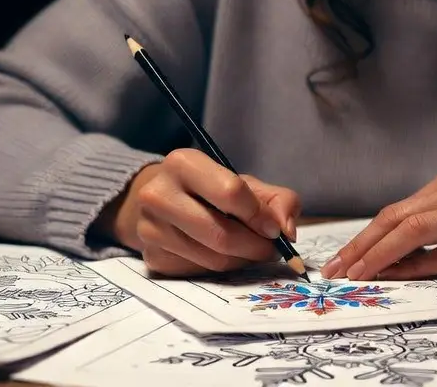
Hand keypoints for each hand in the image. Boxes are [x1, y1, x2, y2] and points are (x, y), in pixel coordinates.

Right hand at [96, 148, 301, 276]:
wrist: (163, 200)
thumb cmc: (211, 189)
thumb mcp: (246, 183)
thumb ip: (278, 200)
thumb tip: (287, 231)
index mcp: (183, 163)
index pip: (230, 193)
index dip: (259, 216)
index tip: (274, 229)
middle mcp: (158, 194)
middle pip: (220, 234)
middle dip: (255, 247)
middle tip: (271, 250)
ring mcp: (150, 229)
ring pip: (212, 259)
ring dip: (242, 261)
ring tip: (252, 252)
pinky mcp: (151, 258)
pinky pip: (199, 273)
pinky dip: (222, 269)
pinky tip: (226, 256)